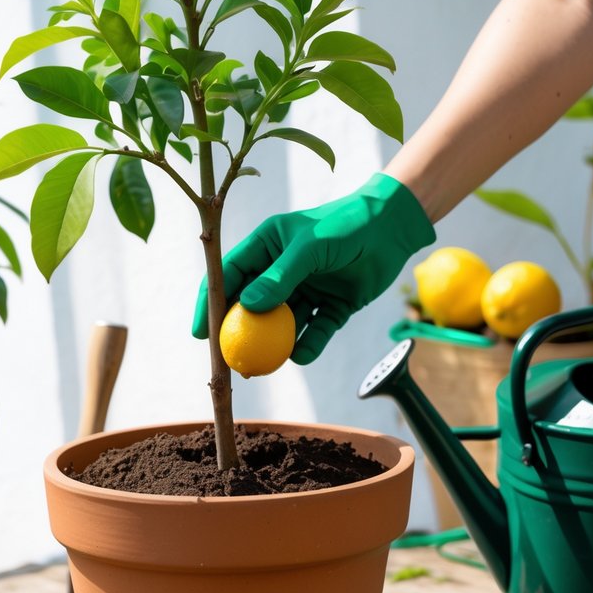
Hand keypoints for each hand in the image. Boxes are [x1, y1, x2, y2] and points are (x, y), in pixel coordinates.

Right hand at [191, 173, 434, 363]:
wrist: (393, 228)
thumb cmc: (345, 225)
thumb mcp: (309, 247)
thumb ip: (279, 277)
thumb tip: (246, 307)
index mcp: (266, 246)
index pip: (228, 276)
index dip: (210, 303)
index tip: (200, 333)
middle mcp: (282, 270)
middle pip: (252, 307)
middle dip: (240, 334)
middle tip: (230, 359)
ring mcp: (307, 289)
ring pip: (283, 324)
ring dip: (274, 346)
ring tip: (263, 367)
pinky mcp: (333, 306)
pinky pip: (316, 331)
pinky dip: (309, 345)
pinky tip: (301, 355)